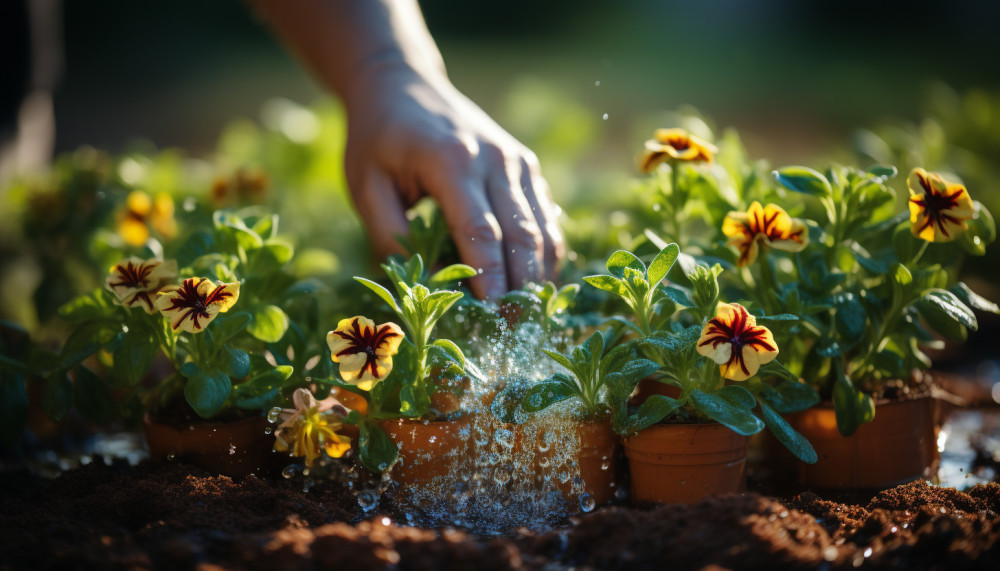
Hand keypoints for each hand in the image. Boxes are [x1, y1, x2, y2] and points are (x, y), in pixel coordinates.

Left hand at [342, 63, 564, 298]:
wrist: (403, 85)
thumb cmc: (378, 140)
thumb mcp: (366, 186)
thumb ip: (392, 238)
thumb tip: (427, 289)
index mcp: (452, 160)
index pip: (480, 231)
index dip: (491, 279)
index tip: (493, 318)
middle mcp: (495, 159)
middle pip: (522, 234)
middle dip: (523, 287)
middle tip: (517, 331)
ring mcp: (517, 161)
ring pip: (543, 229)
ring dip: (541, 276)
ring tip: (531, 318)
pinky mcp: (527, 167)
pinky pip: (546, 218)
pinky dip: (545, 255)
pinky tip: (535, 286)